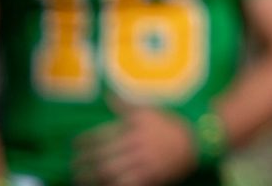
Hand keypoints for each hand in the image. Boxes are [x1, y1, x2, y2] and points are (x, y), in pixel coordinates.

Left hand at [71, 106, 195, 185]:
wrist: (198, 140)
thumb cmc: (170, 124)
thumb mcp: (150, 111)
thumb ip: (126, 105)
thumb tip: (107, 95)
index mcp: (137, 127)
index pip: (104, 134)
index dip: (86, 141)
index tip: (75, 144)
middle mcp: (138, 144)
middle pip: (104, 156)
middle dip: (85, 162)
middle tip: (73, 165)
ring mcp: (145, 162)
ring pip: (112, 173)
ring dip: (93, 177)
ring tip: (80, 178)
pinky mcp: (151, 177)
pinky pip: (126, 184)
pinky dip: (112, 185)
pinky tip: (102, 185)